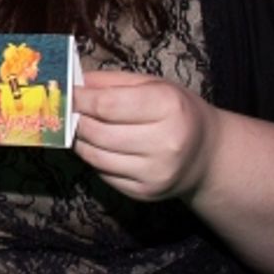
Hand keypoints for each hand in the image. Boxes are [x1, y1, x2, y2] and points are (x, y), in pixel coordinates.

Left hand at [72, 69, 217, 202]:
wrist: (207, 155)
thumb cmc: (176, 111)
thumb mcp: (152, 85)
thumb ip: (112, 81)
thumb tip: (74, 83)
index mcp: (168, 106)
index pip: (107, 105)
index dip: (79, 99)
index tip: (65, 93)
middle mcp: (166, 142)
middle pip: (98, 132)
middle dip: (76, 120)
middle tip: (68, 111)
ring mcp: (156, 172)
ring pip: (96, 156)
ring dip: (80, 140)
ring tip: (79, 127)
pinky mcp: (146, 192)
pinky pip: (103, 174)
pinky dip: (93, 159)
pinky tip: (98, 147)